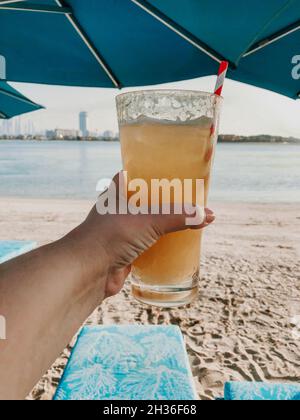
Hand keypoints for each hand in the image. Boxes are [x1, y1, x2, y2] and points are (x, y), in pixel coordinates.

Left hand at [73, 173, 214, 297]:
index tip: (168, 171)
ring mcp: (121, 232)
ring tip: (184, 220)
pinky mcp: (125, 252)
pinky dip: (160, 245)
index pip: (132, 175)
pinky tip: (175, 245)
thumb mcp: (149, 221)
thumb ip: (178, 216)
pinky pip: (147, 245)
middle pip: (144, 201)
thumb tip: (208, 215)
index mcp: (116, 193)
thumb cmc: (111, 236)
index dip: (148, 172)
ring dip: (162, 225)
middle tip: (184, 198)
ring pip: (146, 224)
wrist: (87, 271)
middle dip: (163, 201)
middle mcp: (117, 211)